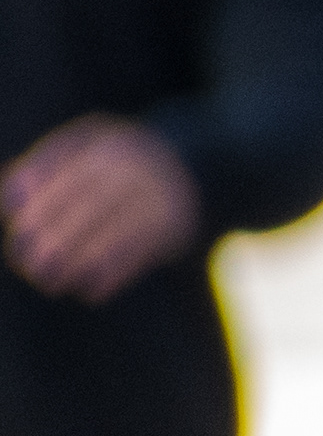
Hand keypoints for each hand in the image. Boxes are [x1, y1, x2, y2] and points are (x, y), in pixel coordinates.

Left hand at [1, 115, 200, 301]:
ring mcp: (161, 197)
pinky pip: (141, 254)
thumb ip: (44, 164)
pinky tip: (90, 291)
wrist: (192, 161)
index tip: (18, 232)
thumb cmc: (116, 159)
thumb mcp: (84, 145)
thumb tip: (11, 197)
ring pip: (116, 234)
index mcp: (109, 145)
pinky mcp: (177, 225)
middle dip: (56, 241)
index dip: (40, 209)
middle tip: (31, 267)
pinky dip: (114, 276)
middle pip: (90, 208)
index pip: (68, 181)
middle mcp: (138, 169)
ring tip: (52, 283)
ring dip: (80, 263)